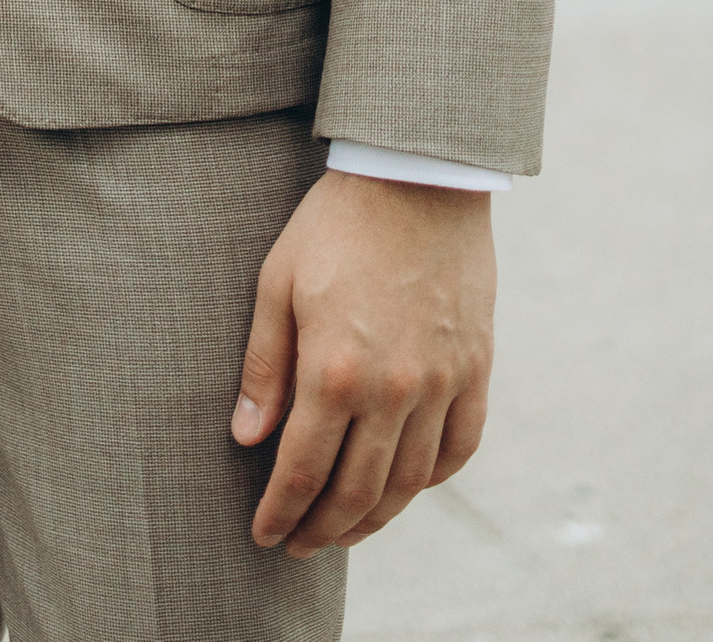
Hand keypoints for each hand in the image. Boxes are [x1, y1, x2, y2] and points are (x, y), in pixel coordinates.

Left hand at [234, 172, 494, 555]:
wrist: (417, 177)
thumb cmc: (335, 225)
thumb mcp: (277, 282)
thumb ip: (265, 367)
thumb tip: (246, 437)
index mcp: (335, 369)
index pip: (303, 470)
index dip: (281, 512)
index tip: (264, 536)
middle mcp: (393, 390)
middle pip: (357, 491)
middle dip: (322, 529)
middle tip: (298, 546)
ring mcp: (442, 385)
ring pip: (410, 484)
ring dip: (374, 519)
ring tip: (344, 531)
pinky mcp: (476, 371)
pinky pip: (458, 450)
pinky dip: (430, 481)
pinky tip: (406, 487)